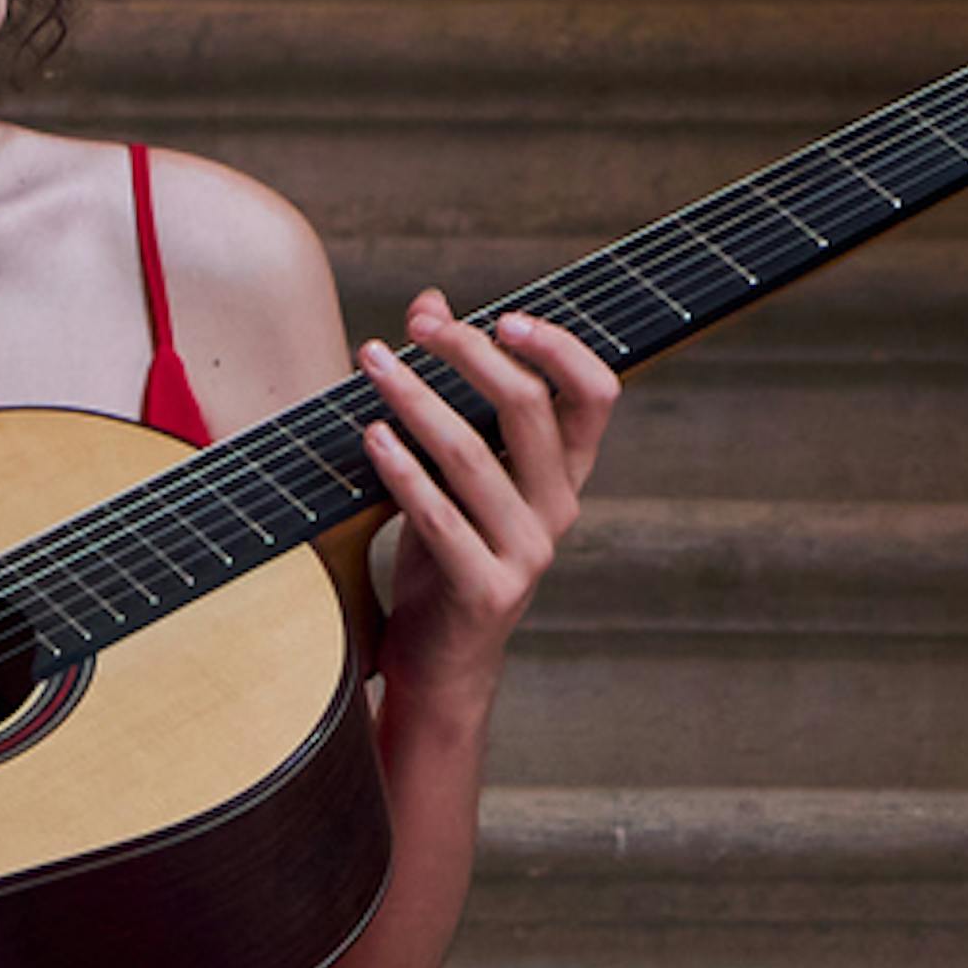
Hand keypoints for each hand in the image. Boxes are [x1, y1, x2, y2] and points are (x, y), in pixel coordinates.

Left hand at [355, 295, 618, 712]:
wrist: (442, 665)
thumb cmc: (446, 556)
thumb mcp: (454, 472)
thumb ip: (452, 392)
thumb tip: (430, 302)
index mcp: (565, 476)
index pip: (596, 394)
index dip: (559, 347)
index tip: (504, 315)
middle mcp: (558, 509)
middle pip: (530, 408)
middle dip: (470, 355)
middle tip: (416, 329)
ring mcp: (527, 554)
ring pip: (474, 455)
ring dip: (417, 400)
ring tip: (373, 366)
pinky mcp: (486, 590)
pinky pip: (439, 516)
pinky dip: (402, 470)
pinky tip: (371, 435)